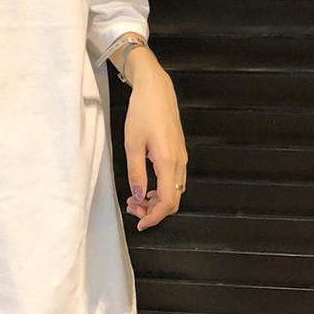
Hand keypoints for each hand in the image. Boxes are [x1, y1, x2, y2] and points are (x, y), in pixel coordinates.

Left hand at [123, 54, 187, 231]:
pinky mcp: (178, 152)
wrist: (156, 89)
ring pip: (174, 191)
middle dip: (154, 211)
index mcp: (168, 162)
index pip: (167, 202)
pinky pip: (174, 180)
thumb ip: (136, 173)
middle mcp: (179, 163)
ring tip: (136, 198)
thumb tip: (138, 196)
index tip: (140, 224)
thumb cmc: (143, 112)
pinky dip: (161, 189)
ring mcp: (181, 158)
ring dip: (157, 201)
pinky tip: (146, 185)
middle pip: (173, 200)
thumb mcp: (132, 144)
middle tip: (133, 209)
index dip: (154, 218)